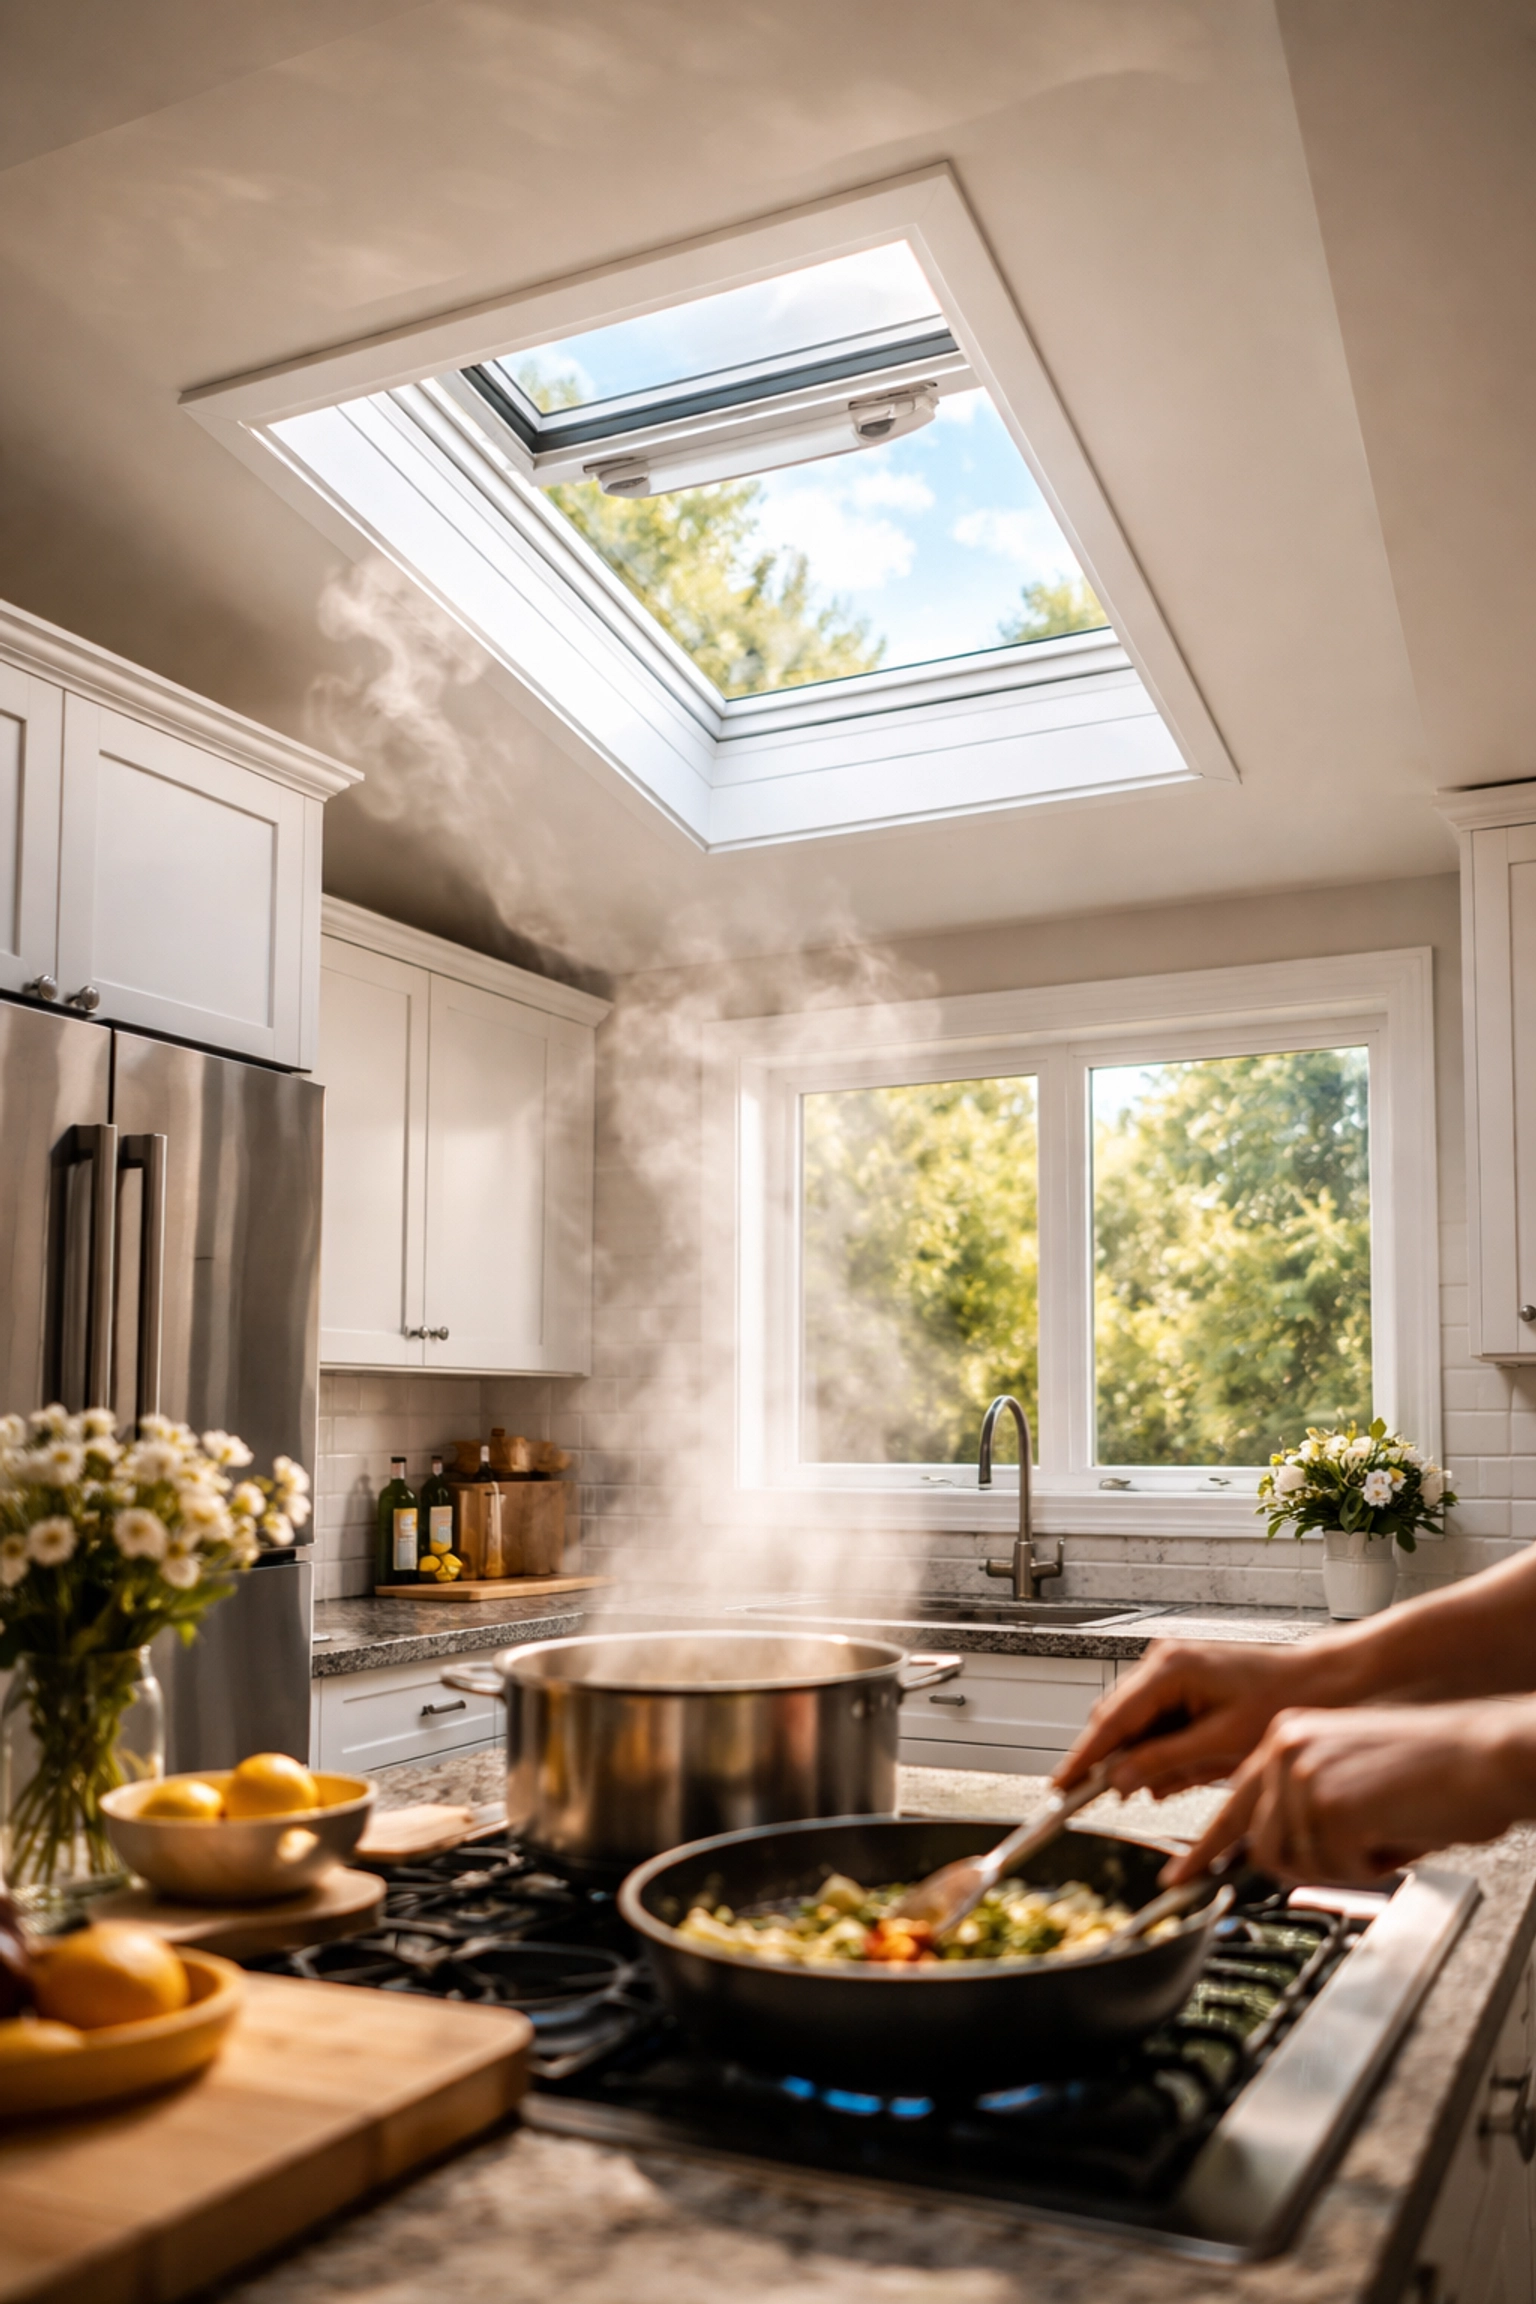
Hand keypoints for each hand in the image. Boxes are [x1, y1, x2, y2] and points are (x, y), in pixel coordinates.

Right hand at [1055, 1637, 1341, 1798]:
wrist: (1315, 1681)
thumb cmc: (1279, 1700)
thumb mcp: (1221, 1743)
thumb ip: (1165, 1762)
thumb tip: (1119, 1781)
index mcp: (1169, 1669)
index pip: (1110, 1720)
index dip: (1083, 1758)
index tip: (1060, 1786)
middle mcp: (1162, 1661)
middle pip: (1117, 1721)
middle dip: (1122, 1761)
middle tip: (1131, 1794)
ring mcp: (1169, 1667)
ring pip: (1135, 1723)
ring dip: (1151, 1756)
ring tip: (1194, 1771)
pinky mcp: (1180, 1680)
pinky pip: (1156, 1719)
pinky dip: (1166, 1746)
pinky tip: (1195, 1762)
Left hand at [1162, 1699, 1535, 1885]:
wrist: (1485, 1755)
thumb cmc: (1436, 1772)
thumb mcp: (1352, 1779)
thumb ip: (1305, 1808)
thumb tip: (1273, 1856)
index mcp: (1288, 1737)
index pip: (1233, 1803)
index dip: (1203, 1850)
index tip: (1177, 1879)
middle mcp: (1285, 1748)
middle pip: (1263, 1847)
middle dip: (1312, 1865)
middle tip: (1363, 1852)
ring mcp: (1302, 1773)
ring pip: (1298, 1863)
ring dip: (1347, 1864)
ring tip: (1387, 1827)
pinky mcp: (1328, 1802)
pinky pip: (1335, 1869)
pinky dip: (1371, 1866)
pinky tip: (1396, 1829)